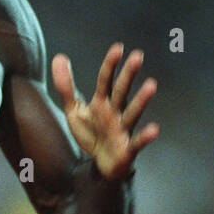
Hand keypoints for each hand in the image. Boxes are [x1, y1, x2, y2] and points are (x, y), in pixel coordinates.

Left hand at [52, 43, 158, 179]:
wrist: (100, 165)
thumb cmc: (91, 134)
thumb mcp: (74, 110)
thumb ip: (66, 86)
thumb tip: (58, 57)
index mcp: (102, 103)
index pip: (106, 80)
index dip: (110, 65)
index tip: (118, 48)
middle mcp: (115, 113)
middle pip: (121, 91)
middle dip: (128, 74)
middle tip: (138, 56)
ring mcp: (122, 130)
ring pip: (132, 113)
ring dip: (141, 100)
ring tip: (152, 85)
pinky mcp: (127, 149)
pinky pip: (137, 142)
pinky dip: (145, 137)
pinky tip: (154, 130)